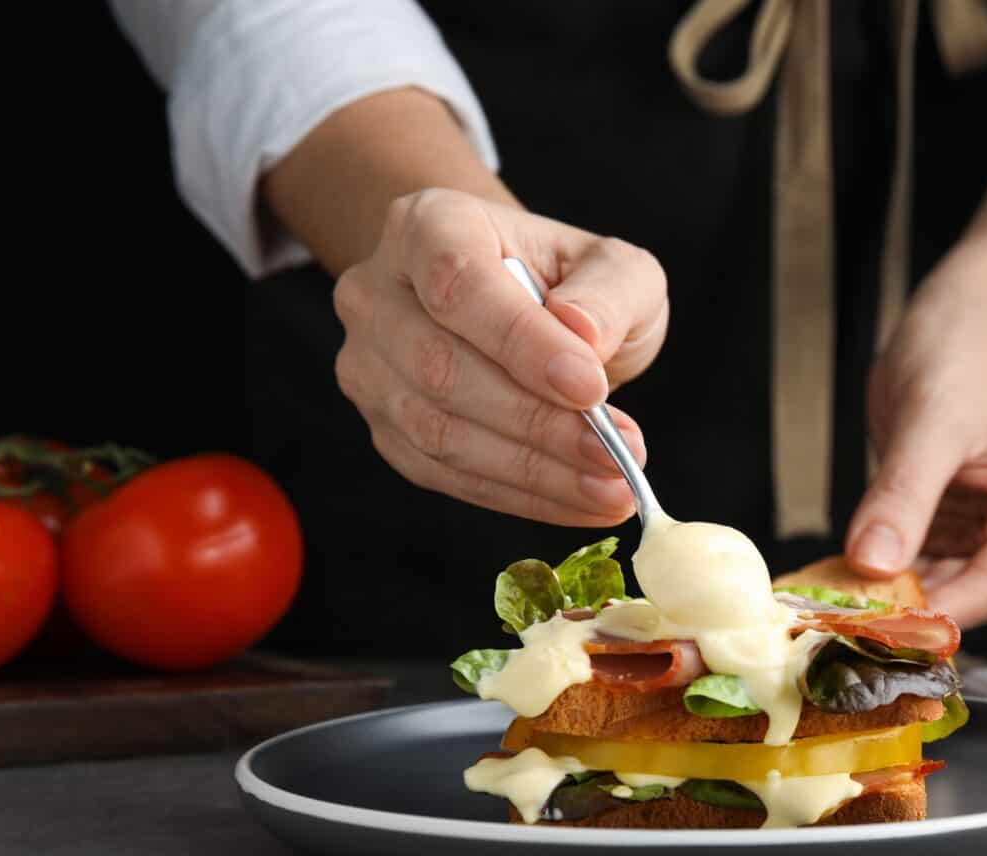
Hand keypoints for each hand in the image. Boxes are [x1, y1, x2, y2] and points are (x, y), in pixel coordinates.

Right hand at [331, 189, 668, 524]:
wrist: (528, 310)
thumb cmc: (570, 284)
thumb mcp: (615, 267)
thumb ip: (609, 291)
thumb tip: (583, 334)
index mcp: (428, 225)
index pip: (457, 283)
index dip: (521, 342)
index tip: (590, 387)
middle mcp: (377, 292)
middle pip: (440, 369)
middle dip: (537, 423)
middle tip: (617, 454)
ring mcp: (369, 365)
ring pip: (437, 432)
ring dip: (533, 472)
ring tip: (611, 487)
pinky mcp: (385, 428)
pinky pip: (444, 475)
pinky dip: (517, 495)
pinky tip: (577, 500)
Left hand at [845, 256, 986, 626]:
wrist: (962, 314)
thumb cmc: (967, 354)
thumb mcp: (932, 424)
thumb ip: (904, 497)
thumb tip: (873, 564)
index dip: (924, 616)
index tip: (861, 630)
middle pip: (961, 599)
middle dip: (896, 610)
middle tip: (826, 621)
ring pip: (932, 590)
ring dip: (879, 596)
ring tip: (817, 604)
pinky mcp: (955, 528)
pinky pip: (913, 565)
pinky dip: (875, 572)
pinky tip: (829, 578)